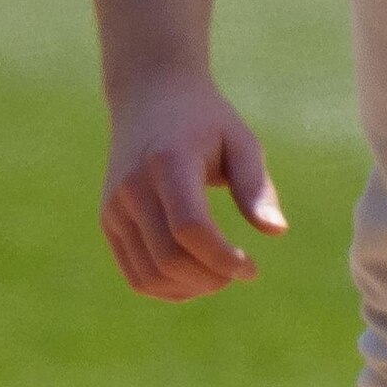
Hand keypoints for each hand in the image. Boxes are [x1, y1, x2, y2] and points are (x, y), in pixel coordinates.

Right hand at [99, 73, 286, 300]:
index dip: (223, 258)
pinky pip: (135, 274)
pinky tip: (196, 280)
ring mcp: (115, 206)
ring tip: (219, 277)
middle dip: (211, 278)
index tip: (252, 267)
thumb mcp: (240, 142)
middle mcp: (133, 187)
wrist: (150, 97)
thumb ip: (256, 187)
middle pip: (169, 257)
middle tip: (240, 272)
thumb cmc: (206, 122)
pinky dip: (167, 289)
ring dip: (190, 289)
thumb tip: (277, 232)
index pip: (191, 227)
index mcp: (168, 162)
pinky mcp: (109, 221)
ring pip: (149, 275)